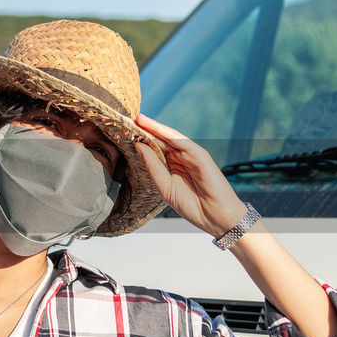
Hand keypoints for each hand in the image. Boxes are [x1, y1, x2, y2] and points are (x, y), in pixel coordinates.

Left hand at [133, 113, 250, 238]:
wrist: (214, 217)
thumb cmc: (192, 204)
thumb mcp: (165, 186)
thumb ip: (153, 166)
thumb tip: (139, 146)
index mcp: (172, 165)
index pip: (154, 149)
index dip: (140, 140)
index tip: (123, 132)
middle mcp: (181, 157)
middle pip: (160, 140)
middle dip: (144, 129)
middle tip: (127, 119)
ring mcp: (191, 155)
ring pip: (170, 138)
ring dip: (155, 127)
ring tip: (139, 119)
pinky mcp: (200, 155)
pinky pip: (183, 142)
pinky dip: (169, 135)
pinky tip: (156, 129)